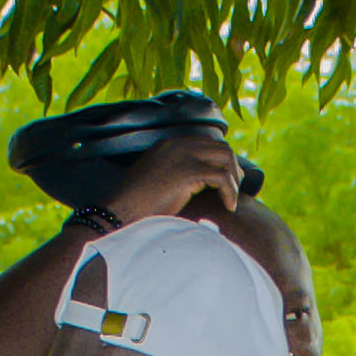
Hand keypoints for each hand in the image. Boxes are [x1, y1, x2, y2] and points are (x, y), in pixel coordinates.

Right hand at [98, 133, 247, 226]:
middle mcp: (178, 144)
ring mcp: (183, 155)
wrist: (119, 212)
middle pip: (221, 148)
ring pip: (225, 159)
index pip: (207, 144)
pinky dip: (230, 192)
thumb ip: (176, 175)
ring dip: (234, 181)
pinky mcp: (188, 171)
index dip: (222, 162)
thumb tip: (197, 185)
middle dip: (233, 169)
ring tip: (232, 200)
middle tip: (235, 190)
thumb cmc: (135, 205)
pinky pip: (222, 178)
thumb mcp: (157, 181)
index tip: (228, 180)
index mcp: (169, 144)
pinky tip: (229, 207)